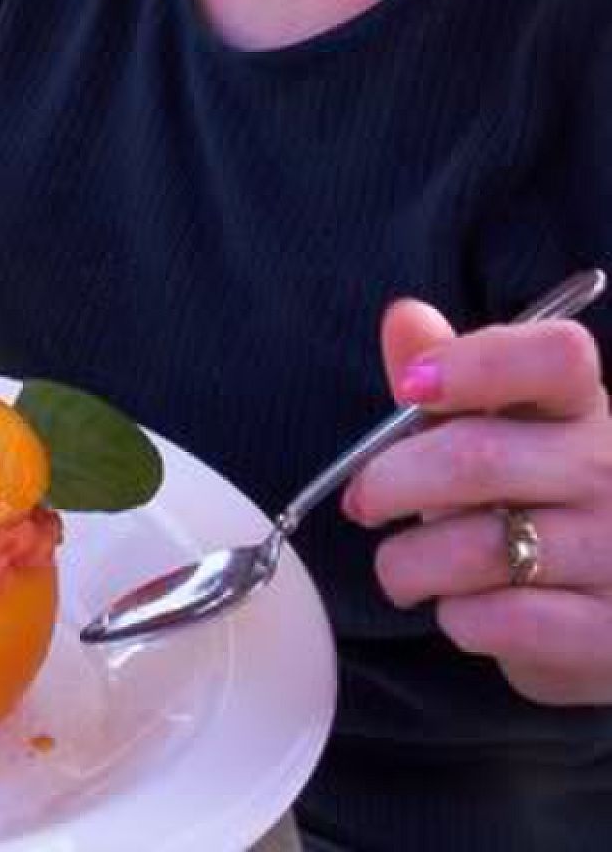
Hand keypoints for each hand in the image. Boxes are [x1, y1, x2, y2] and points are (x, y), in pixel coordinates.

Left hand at [342, 296, 611, 704]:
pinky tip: (458, 608)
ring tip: (399, 568)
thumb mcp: (490, 426)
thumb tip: (404, 317)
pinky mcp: (608, 631)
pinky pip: (502, 620)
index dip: (474, 364)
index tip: (412, 387)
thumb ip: (445, 370)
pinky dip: (457, 617)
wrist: (601, 607)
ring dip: (409, 563)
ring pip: (477, 548)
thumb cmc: (528, 495)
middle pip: (477, 457)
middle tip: (362, 500)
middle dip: (390, 481)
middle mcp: (611, 469)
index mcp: (582, 405)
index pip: (554, 356)